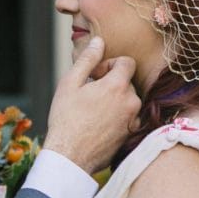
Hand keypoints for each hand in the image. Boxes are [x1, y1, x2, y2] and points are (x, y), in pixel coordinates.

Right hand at [42, 37, 140, 172]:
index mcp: (117, 86)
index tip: (96, 76)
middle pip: (127, 82)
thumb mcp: (70, 84)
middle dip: (111, 84)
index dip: (110, 65)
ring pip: (128, 101)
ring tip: (92, 112)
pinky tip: (99, 125)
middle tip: (90, 95)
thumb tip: (99, 41)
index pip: (127, 62)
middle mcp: (131, 101)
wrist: (70, 156)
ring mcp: (133, 120)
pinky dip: (118, 117)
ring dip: (115, 101)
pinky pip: (129, 118)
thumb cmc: (66, 119)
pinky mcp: (131, 134)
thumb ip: (87, 60)